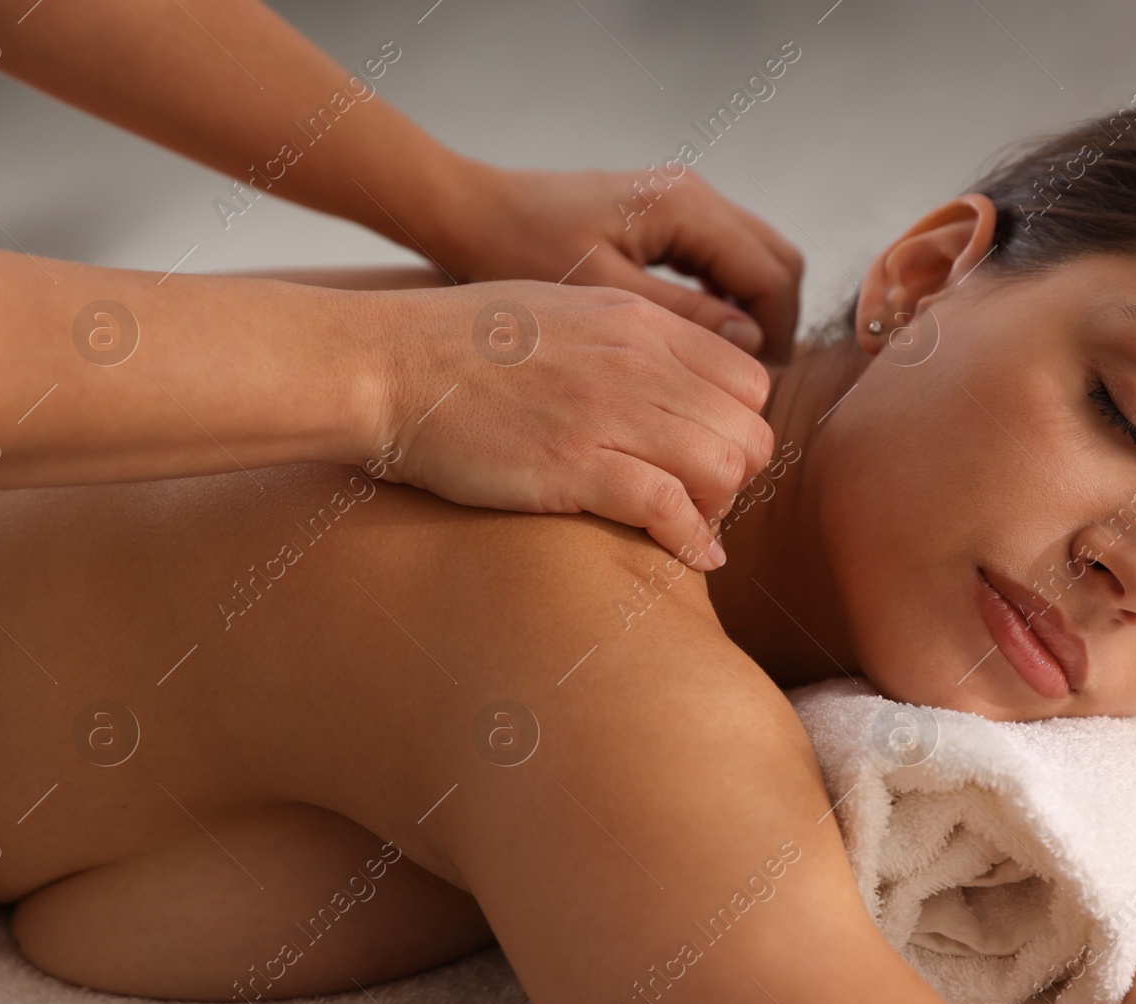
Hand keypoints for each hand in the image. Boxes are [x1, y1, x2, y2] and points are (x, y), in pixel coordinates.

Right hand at [364, 280, 775, 569]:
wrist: (386, 362)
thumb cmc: (462, 346)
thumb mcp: (566, 314)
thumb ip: (628, 344)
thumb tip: (670, 387)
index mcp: (640, 321)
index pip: (750, 379)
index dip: (739, 427)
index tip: (708, 456)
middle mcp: (638, 361)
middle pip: (749, 430)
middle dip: (737, 475)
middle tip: (700, 499)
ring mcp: (608, 412)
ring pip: (725, 468)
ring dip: (717, 509)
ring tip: (686, 525)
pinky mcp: (573, 465)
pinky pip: (670, 508)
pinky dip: (690, 541)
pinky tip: (687, 557)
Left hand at [434, 163, 803, 362]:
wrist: (468, 210)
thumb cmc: (517, 249)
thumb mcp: (601, 296)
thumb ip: (682, 317)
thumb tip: (751, 343)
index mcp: (684, 206)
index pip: (772, 276)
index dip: (775, 338)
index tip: (750, 391)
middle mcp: (692, 194)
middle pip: (777, 264)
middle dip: (773, 325)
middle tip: (746, 384)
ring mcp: (680, 200)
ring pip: (754, 261)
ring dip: (750, 313)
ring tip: (722, 371)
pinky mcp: (661, 215)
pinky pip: (720, 259)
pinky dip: (724, 299)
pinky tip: (693, 344)